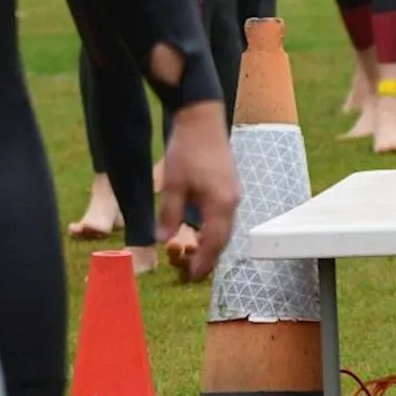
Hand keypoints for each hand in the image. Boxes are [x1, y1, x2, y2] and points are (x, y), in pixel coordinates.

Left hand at [157, 100, 240, 279]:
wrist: (202, 119)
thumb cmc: (187, 150)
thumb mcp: (173, 184)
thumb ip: (170, 214)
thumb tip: (163, 240)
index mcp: (220, 204)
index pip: (214, 243)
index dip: (204, 262)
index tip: (193, 277)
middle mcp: (232, 201)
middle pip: (223, 238)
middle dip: (209, 256)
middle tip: (193, 272)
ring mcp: (233, 192)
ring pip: (225, 227)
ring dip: (211, 243)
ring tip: (195, 255)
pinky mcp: (229, 184)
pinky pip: (224, 215)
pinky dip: (213, 228)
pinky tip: (200, 230)